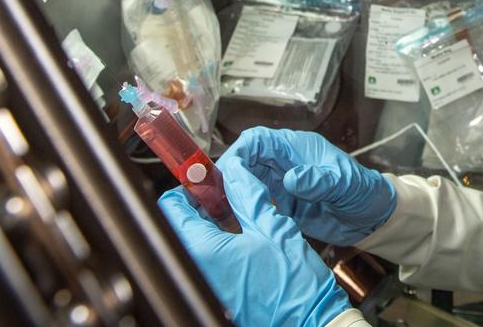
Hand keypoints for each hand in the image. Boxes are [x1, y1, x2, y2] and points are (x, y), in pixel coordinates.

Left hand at [159, 155, 349, 326]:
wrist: (310, 320)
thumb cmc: (295, 283)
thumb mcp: (274, 226)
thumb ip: (249, 194)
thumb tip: (235, 171)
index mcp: (205, 249)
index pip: (172, 206)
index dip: (190, 186)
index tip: (209, 178)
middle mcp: (197, 268)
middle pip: (182, 222)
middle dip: (203, 202)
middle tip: (230, 190)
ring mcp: (205, 282)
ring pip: (194, 240)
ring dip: (212, 221)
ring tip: (241, 210)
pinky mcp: (216, 291)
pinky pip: (206, 258)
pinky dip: (219, 241)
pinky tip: (244, 234)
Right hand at [222, 128, 396, 245]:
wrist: (374, 218)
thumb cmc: (364, 192)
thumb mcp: (344, 184)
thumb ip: (319, 180)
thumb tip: (290, 177)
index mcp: (298, 148)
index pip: (259, 141)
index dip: (239, 152)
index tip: (226, 173)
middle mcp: (285, 162)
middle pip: (246, 161)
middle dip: (229, 177)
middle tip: (216, 199)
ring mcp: (282, 184)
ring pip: (246, 182)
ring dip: (234, 195)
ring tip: (222, 213)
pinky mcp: (282, 205)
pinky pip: (255, 203)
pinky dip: (245, 211)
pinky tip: (237, 224)